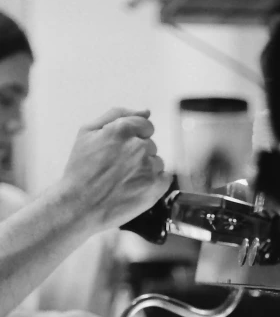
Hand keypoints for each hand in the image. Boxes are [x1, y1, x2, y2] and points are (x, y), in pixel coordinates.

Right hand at [60, 107, 170, 230]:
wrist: (78, 206)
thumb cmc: (80, 170)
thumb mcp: (88, 132)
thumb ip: (117, 115)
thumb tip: (146, 111)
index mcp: (122, 129)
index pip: (146, 126)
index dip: (134, 138)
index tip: (122, 152)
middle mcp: (138, 146)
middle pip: (151, 145)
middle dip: (138, 154)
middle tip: (117, 169)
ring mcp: (148, 167)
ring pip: (157, 162)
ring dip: (146, 169)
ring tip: (124, 181)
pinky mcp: (155, 187)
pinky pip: (165, 178)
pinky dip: (154, 183)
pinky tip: (136, 188)